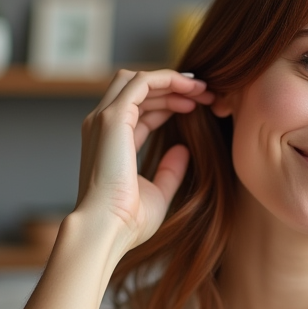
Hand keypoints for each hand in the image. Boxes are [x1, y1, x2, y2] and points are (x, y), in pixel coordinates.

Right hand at [73, 68, 212, 251]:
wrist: (107, 229)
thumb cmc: (128, 221)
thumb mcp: (157, 193)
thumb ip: (169, 171)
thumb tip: (182, 150)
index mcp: (109, 143)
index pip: (138, 110)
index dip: (168, 103)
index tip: (197, 106)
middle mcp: (102, 126)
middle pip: (136, 89)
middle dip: (171, 87)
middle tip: (205, 93)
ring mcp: (104, 119)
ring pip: (137, 80)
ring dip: (172, 80)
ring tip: (203, 90)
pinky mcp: (112, 118)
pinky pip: (141, 83)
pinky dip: (167, 79)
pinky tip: (191, 88)